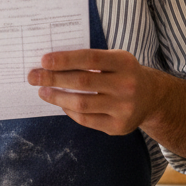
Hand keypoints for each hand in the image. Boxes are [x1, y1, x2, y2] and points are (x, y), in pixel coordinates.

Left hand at [27, 49, 153, 135]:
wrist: (152, 97)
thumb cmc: (122, 73)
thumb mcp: (114, 59)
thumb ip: (88, 60)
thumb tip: (50, 64)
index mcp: (124, 62)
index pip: (89, 58)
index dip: (65, 59)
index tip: (43, 60)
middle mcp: (127, 85)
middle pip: (82, 82)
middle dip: (53, 78)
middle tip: (33, 76)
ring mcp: (124, 108)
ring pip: (82, 103)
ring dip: (56, 97)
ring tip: (42, 91)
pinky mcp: (119, 127)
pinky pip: (86, 119)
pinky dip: (69, 110)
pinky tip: (60, 102)